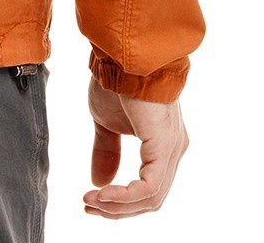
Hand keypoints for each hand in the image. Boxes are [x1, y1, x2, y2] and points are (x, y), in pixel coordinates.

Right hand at [82, 76, 189, 217]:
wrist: (122, 54)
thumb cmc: (117, 80)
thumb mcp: (106, 122)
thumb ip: (106, 152)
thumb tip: (99, 183)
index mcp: (163, 145)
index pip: (148, 188)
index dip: (120, 201)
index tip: (91, 200)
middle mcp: (174, 150)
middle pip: (151, 199)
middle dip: (117, 208)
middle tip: (88, 205)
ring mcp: (173, 149)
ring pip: (152, 198)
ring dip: (118, 206)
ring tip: (92, 201)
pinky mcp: (165, 147)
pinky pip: (150, 187)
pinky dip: (125, 196)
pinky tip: (103, 194)